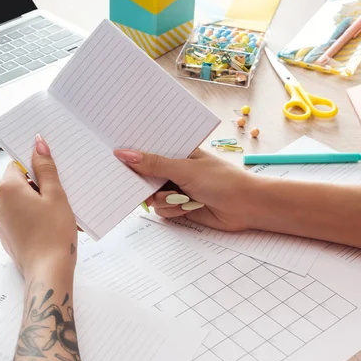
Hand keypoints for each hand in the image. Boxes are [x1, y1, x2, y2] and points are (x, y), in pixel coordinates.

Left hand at [0, 135, 77, 279]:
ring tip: (58, 213)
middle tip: (61, 195)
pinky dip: (33, 217)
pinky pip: (19, 218)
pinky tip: (50, 226)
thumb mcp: (55, 195)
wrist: (48, 272)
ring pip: (20, 202)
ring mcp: (0, 222)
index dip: (36, 166)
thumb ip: (45, 167)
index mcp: (7, 188)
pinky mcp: (7, 236)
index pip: (18, 164)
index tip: (52, 173)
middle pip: (19, 183)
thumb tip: (37, 143)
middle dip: (39, 186)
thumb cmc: (54, 232)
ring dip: (37, 202)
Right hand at [113, 148, 260, 230]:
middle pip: (144, 175)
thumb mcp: (184, 169)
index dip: (131, 153)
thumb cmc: (222, 180)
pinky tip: (188, 207)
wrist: (246, 207)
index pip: (147, 149)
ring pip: (151, 196)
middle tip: (144, 182)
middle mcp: (173, 169)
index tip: (114, 155)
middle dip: (144, 182)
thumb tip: (125, 154)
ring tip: (183, 198)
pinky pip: (161, 210)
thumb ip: (153, 164)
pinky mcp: (178, 207)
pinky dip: (172, 210)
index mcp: (176, 152)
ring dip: (165, 199)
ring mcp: (175, 188)